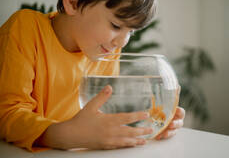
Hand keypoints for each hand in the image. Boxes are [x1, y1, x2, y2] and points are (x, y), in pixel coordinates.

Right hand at [37, 85, 152, 149]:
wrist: (70, 135)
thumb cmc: (81, 120)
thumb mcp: (91, 106)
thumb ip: (102, 96)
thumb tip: (109, 87)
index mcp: (108, 120)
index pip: (127, 118)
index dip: (138, 116)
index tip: (147, 115)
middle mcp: (111, 131)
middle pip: (130, 131)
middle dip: (142, 131)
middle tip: (151, 130)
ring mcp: (109, 140)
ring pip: (126, 141)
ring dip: (137, 140)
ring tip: (145, 140)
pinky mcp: (106, 146)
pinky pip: (119, 146)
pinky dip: (127, 145)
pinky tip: (131, 145)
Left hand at [155, 86, 184, 139]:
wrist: (158, 115)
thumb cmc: (165, 108)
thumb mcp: (167, 101)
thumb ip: (172, 94)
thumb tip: (177, 85)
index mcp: (177, 113)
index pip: (181, 112)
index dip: (179, 112)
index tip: (175, 110)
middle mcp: (177, 121)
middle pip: (179, 123)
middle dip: (175, 124)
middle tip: (170, 124)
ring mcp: (172, 128)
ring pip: (173, 131)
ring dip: (169, 132)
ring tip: (164, 132)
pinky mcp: (167, 133)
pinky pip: (166, 136)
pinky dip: (162, 136)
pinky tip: (158, 136)